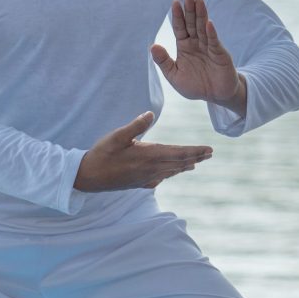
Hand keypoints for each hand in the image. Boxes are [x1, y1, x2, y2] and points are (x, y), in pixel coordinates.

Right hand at [74, 111, 212, 191]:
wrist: (88, 177)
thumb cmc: (102, 154)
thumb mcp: (116, 136)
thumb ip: (135, 126)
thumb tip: (150, 114)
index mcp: (149, 155)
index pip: (179, 153)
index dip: (195, 151)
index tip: (209, 149)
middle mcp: (152, 168)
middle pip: (179, 163)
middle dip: (196, 157)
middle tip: (210, 154)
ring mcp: (147, 178)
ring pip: (172, 171)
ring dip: (186, 166)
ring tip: (197, 162)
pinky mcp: (140, 183)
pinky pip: (161, 178)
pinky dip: (171, 173)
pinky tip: (173, 172)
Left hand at [150, 0, 246, 115]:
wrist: (216, 96)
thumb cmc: (195, 85)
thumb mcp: (175, 76)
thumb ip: (164, 62)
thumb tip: (152, 46)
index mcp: (184, 46)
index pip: (180, 28)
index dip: (177, 16)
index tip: (174, 3)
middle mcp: (196, 43)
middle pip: (192, 23)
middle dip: (190, 10)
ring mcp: (209, 47)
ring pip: (204, 28)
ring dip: (201, 15)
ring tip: (199, 1)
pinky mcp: (220, 54)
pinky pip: (214, 42)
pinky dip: (211, 33)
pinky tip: (208, 24)